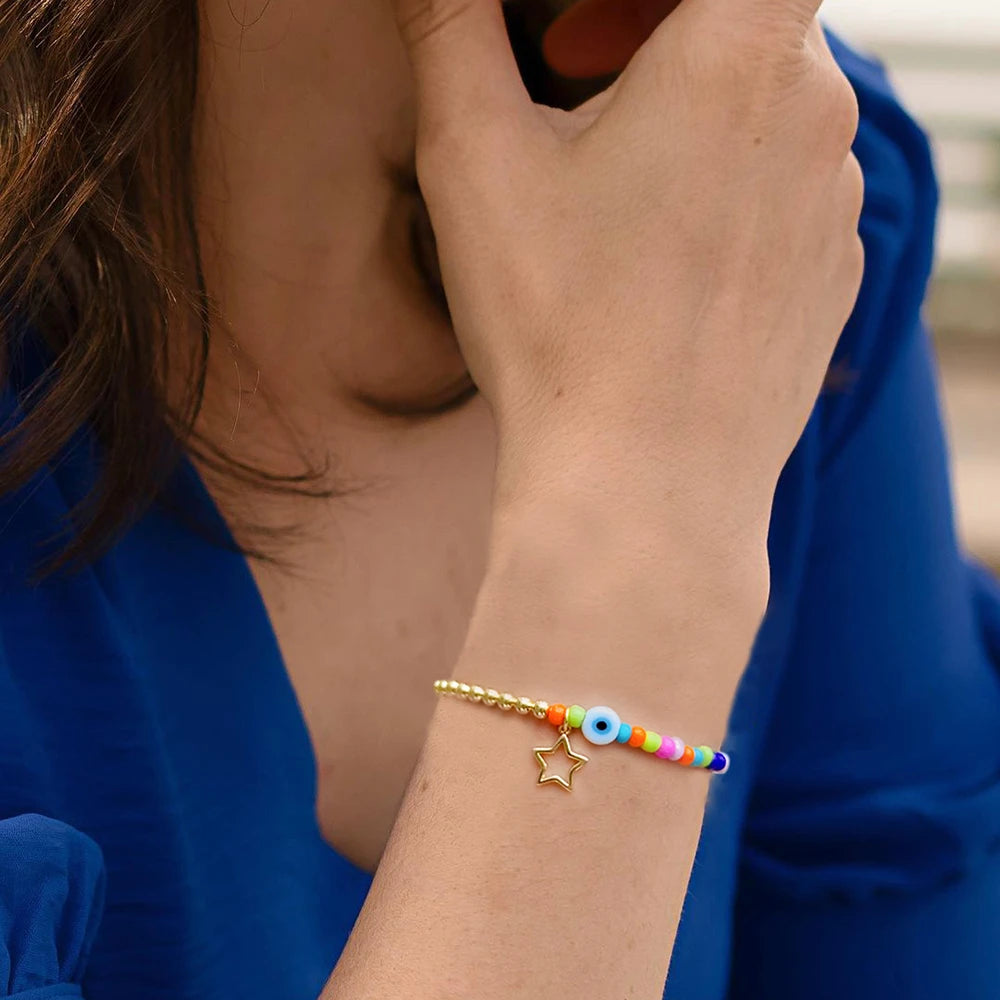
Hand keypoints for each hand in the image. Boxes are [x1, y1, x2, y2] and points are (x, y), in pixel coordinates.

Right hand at [391, 0, 862, 543]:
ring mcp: (833, 207)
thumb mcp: (475, 159)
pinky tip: (664, 272)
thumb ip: (451, 28)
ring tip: (616, 207)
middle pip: (749, 25)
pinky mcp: (830, 277)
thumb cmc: (561, 328)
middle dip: (662, 42)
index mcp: (741, 57)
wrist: (643, 487)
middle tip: (579, 105)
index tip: (593, 34)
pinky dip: (732, 200)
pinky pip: (787, 197)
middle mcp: (817, 121)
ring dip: (696, 125)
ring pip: (769, 114)